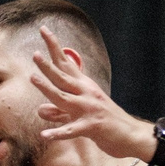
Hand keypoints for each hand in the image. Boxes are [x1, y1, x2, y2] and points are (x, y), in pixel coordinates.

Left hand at [32, 40, 153, 162]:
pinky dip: (58, 133)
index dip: (54, 47)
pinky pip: (71, 130)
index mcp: (84, 86)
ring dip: (47, 88)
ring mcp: (89, 109)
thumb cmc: (106, 123)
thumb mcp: (81, 114)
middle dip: (48, 66)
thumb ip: (59, 111)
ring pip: (64, 98)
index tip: (43, 29)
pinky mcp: (91, 127)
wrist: (132, 134)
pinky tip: (44, 136)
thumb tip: (40, 109)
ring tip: (33, 78)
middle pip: (63, 77)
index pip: (66, 63)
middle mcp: (86, 94)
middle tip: (35, 54)